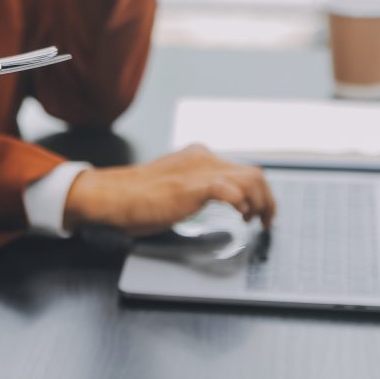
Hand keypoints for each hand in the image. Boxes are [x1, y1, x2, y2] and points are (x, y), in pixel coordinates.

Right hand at [63, 145, 276, 235]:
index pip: (241, 169)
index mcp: (198, 157)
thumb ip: (196, 189)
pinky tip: (239, 215)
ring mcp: (199, 171)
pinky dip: (241, 203)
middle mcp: (203, 159)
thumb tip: (219, 202)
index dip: (257, 191)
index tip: (260, 208)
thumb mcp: (175, 187)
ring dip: (261, 203)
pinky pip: (230, 189)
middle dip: (267, 199)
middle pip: (254, 173)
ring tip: (258, 221)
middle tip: (267, 219)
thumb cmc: (135, 197)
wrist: (112, 196)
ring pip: (250, 180)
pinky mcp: (193, 187)